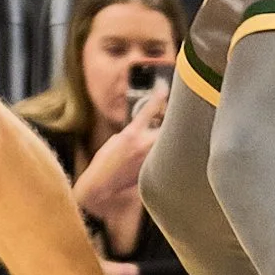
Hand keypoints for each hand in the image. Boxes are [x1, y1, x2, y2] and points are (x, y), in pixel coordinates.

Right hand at [73, 91, 164, 219]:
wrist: (101, 185)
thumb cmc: (103, 162)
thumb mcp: (115, 140)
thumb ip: (130, 133)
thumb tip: (142, 131)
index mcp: (131, 134)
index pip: (148, 110)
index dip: (157, 97)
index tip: (163, 89)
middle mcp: (143, 145)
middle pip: (166, 128)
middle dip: (169, 122)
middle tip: (172, 117)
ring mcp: (150, 158)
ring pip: (165, 144)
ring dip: (165, 140)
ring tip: (164, 140)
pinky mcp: (152, 170)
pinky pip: (161, 158)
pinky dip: (160, 155)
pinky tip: (159, 158)